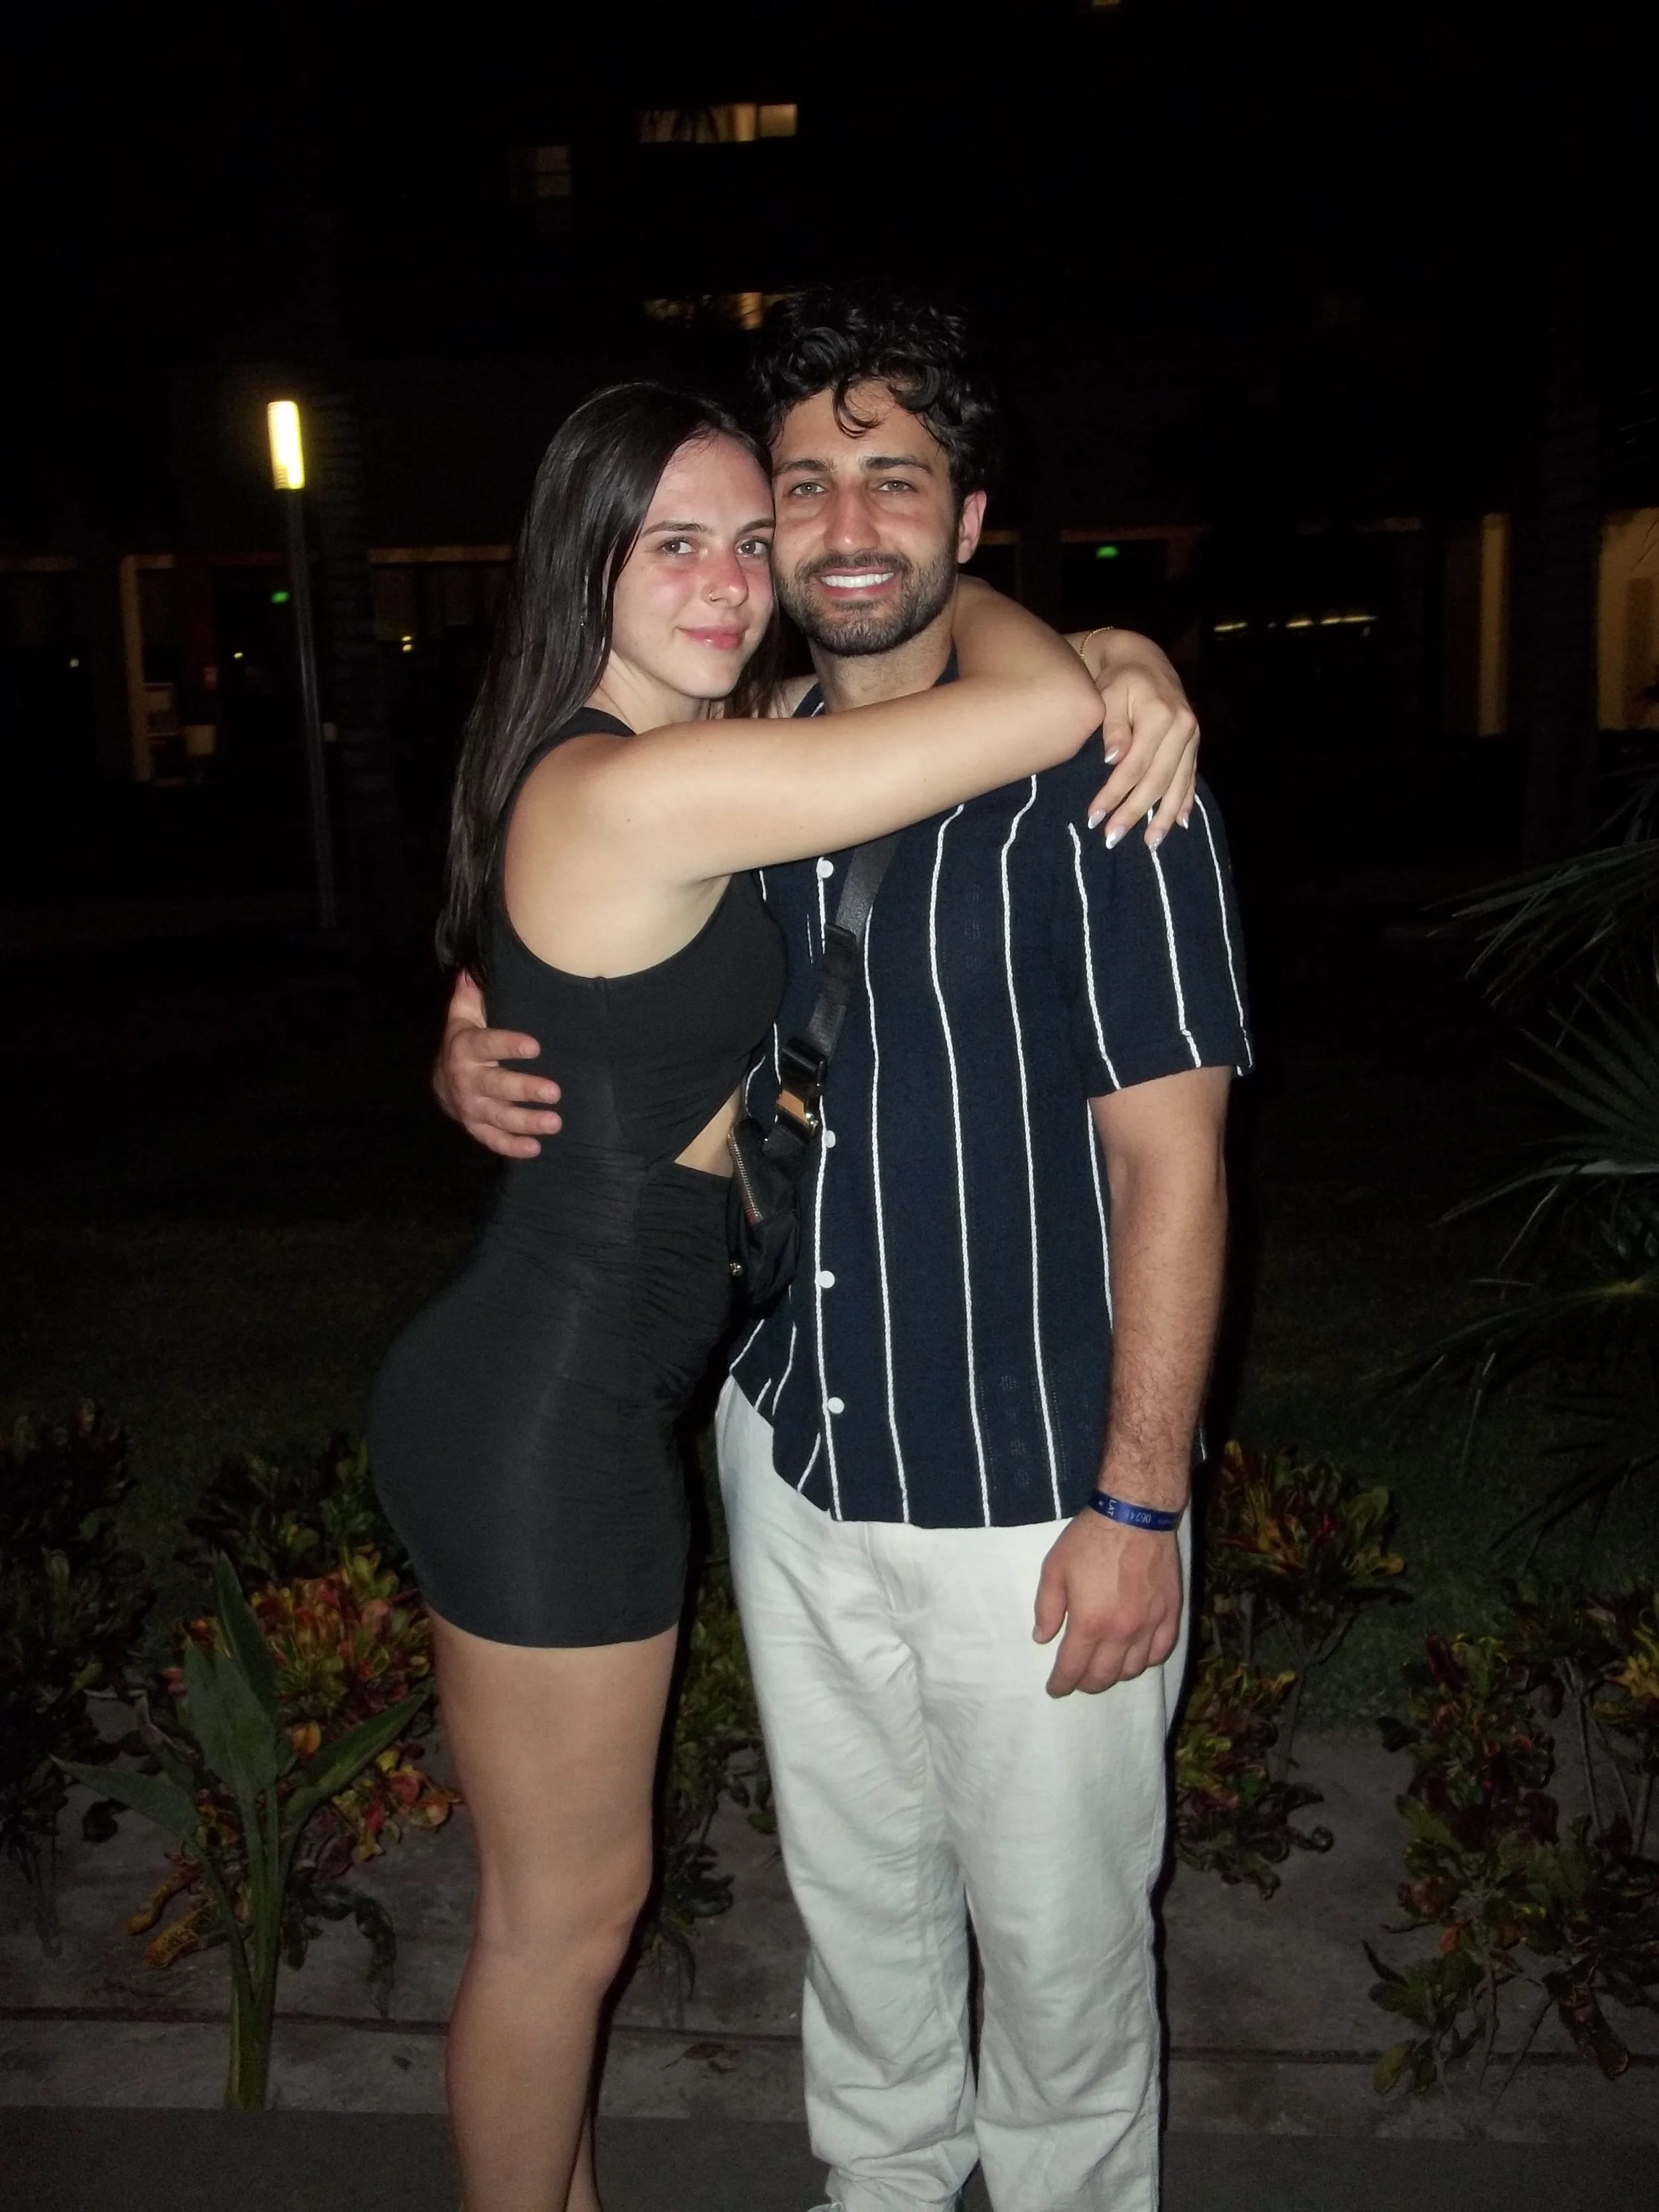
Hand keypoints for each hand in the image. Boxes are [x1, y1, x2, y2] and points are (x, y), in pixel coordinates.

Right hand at [435, 971, 561, 1160]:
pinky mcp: (477, 1127)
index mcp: (466, 1048)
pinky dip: (512, 1147)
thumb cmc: (464, 1042)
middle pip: (497, 1086)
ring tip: (555, 1123)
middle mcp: (467, 1080)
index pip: (488, 1045)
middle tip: (554, 1092)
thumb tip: (471, 970)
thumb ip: (469, 995)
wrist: (441, 1082)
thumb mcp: (462, 1017)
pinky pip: (493, 1140)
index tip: (535, 1047)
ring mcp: (471, 1107)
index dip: (509, 1046)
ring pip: (499, 1116)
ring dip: (526, 1122)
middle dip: (525, 1089)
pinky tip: (535, 1149)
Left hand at [1032, 1511, 1182, 1696]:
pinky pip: (1160, 1652)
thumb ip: (1046, 1608)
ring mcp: (1149, 1625)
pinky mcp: (1169, 1614)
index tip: (1055, 1689)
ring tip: (1104, 1666)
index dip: (1061, 1684)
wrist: (1135, 1515)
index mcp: (1089, 1623)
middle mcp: (1121, 1632)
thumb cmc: (1089, 1540)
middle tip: (1076, 1678)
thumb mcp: (1054, 1569)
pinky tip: (1135, 1655)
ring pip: (1132, 1670)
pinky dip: (1145, 1661)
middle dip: (1085, 1683)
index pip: (1073, 1669)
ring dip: (1114, 1674)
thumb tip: (1042, 1638)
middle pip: (1103, 1676)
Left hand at [1071, 630, 1199, 850]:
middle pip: (1157, 780)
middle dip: (1135, 812)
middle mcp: (1183, 728)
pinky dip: (1186, 801)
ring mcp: (1192, 737)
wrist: (1142, 660)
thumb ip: (1112, 726)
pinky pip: (1191, 777)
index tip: (1093, 818)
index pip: (1135, 765)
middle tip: (1112, 839)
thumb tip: (1113, 759)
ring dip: (1164, 816)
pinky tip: (1180, 823)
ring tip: (1150, 843)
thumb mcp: (1109, 694)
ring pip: (1179, 783)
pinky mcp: (1193, 743)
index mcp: (1161, 715)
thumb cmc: (1118, 679)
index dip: (1114, 794)